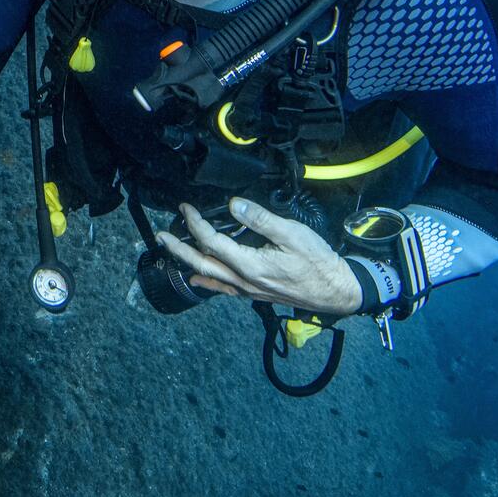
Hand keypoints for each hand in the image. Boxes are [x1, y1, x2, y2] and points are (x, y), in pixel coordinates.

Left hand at [157, 198, 363, 317]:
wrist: (336, 291)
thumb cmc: (318, 262)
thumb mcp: (292, 234)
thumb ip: (260, 219)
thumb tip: (233, 204)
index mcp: (250, 265)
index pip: (212, 242)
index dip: (195, 223)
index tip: (185, 207)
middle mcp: (243, 281)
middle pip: (201, 263)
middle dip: (178, 248)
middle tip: (160, 235)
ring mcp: (247, 290)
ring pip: (209, 276)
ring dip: (187, 261)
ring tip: (172, 249)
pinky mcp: (254, 292)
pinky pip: (222, 287)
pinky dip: (206, 280)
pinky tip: (197, 277)